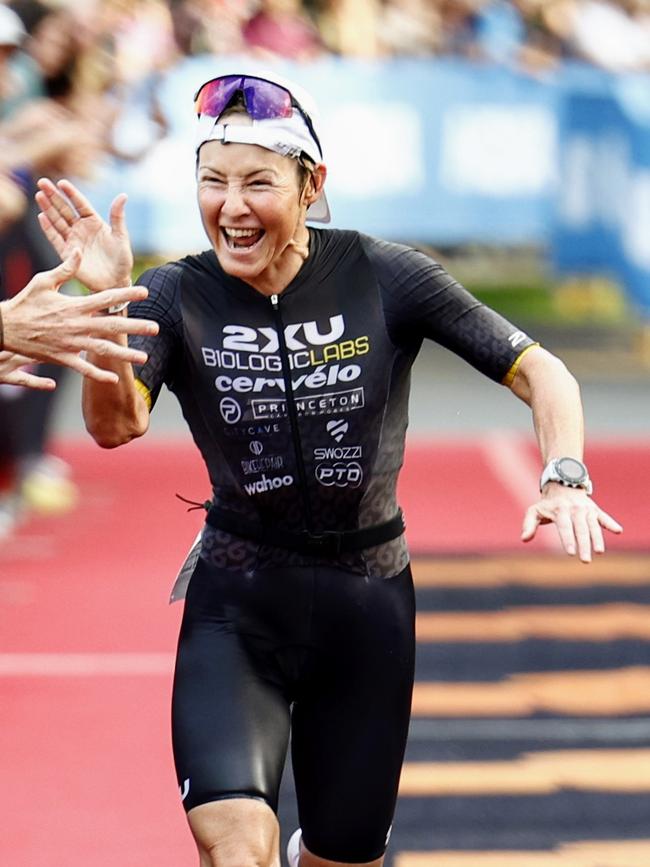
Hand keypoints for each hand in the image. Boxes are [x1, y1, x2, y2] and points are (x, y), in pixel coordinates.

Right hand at [0, 251, 159, 383]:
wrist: (5, 328)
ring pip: (103, 350)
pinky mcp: (62, 358)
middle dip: (135, 327)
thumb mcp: (43, 281)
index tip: (145, 292)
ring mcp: (70, 344)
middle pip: (111, 326)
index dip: (126, 295)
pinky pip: (84, 368)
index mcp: (74, 306)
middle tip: (156, 328)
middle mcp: (76, 325)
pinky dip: (99, 374)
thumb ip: (65, 268)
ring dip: (125, 355)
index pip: (106, 299)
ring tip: (144, 358)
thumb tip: (80, 250)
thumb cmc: (23, 303)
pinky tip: (114, 379)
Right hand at [35, 177, 133, 291]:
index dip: (71, 193)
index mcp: (94, 222)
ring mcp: (73, 240)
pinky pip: (56, 239)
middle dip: (53, 196)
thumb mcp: (121, 236)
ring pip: (57, 221)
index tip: (62, 182)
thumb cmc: (121, 260)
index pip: (80, 204)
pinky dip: (49, 228)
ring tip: (39, 195)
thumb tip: (123, 195)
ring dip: (48, 209)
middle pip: (64, 209)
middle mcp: (81, 229)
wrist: (115, 281)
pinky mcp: (67, 253)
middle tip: (42, 182)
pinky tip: (42, 217)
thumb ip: (117, 216)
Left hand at [521, 484, 622, 561]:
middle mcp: (575, 509)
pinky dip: (610, 523)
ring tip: (599, 552)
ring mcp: (586, 509)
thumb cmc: (547, 503)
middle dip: (583, 544)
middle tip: (585, 560)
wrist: (563, 483)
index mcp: (560, 510)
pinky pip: (604, 517)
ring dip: (597, 538)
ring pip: (593, 525)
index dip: (567, 539)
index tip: (570, 552)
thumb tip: (523, 539)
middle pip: (580, 529)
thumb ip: (528, 524)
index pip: (564, 527)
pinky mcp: (595, 510)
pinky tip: (618, 531)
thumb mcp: (534, 510)